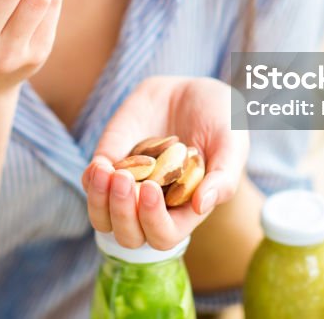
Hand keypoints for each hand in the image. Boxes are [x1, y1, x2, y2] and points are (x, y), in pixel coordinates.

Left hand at [82, 76, 248, 249]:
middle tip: (126, 181)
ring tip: (106, 172)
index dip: (154, 221)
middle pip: (129, 235)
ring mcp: (129, 187)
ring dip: (99, 202)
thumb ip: (224, 177)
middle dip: (123, 213)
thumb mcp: (232, 143)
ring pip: (102, 217)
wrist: (192, 88)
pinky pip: (91, 185)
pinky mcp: (111, 162)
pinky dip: (91, 181)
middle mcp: (154, 205)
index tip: (152, 189)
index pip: (164, 236)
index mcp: (185, 209)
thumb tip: (201, 205)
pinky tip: (100, 165)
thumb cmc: (220, 118)